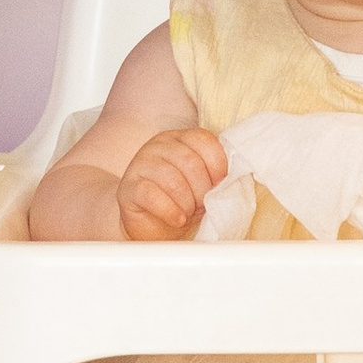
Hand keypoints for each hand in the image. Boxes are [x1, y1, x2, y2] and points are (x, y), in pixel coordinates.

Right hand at [114, 127, 227, 242]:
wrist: (151, 224)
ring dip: (187, 203)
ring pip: (172, 180)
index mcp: (180, 138)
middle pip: (190, 162)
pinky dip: (170, 210)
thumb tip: (234, 179)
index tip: (219, 185)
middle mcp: (158, 145)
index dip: (217, 166)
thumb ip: (216, 175)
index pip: (203, 140)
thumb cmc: (182, 202)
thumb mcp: (204, 185)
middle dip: (202, 190)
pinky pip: (152, 195)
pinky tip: (177, 219)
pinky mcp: (128, 188)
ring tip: (188, 213)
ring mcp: (140, 164)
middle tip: (201, 205)